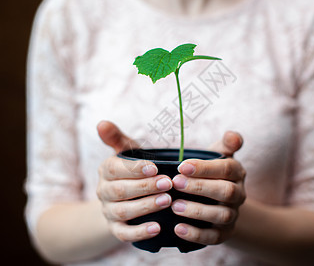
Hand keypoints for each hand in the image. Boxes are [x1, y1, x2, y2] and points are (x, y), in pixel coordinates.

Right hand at [96, 121, 172, 242]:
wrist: (122, 198)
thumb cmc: (130, 170)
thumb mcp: (125, 152)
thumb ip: (116, 138)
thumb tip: (102, 122)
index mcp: (106, 170)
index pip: (115, 168)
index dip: (135, 169)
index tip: (156, 167)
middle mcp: (104, 191)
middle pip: (120, 191)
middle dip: (145, 187)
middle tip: (168, 183)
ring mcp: (108, 212)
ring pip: (123, 211)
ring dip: (145, 207)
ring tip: (167, 201)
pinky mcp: (116, 229)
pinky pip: (124, 234)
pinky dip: (139, 232)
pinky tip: (157, 228)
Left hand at [171, 131, 245, 244]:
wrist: (219, 201)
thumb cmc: (213, 172)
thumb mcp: (219, 155)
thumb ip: (226, 144)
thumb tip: (232, 135)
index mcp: (237, 172)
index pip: (226, 168)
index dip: (205, 168)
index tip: (181, 166)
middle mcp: (239, 194)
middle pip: (226, 191)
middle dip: (200, 187)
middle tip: (175, 183)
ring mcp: (233, 215)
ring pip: (221, 215)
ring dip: (197, 211)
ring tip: (174, 206)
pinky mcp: (224, 233)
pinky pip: (214, 237)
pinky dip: (196, 234)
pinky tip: (178, 229)